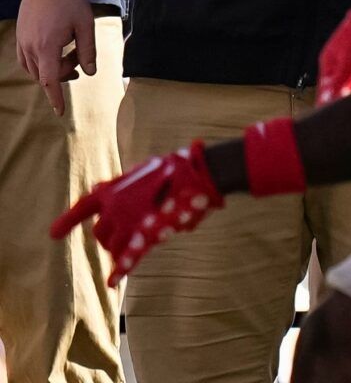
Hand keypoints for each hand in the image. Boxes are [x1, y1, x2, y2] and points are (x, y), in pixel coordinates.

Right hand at [15, 0, 97, 115]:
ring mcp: (22, 41)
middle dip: (63, 74)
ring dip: (52, 68)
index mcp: (47, 46)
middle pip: (45, 74)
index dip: (55, 98)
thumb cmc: (70, 0)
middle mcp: (30, 46)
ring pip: (34, 68)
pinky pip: (27, 59)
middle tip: (80, 59)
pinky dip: (41, 62)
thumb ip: (88, 50)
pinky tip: (55, 51)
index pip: (50, 80)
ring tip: (70, 54)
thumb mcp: (86, 25)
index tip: (60, 112)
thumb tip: (90, 73)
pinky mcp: (20, 35)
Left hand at [51, 142, 224, 283]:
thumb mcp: (141, 171)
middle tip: (122, 237)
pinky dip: (120, 270)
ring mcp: (128, 223)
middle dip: (108, 238)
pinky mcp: (145, 236)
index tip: (53, 235)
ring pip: (113, 245)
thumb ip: (118, 184)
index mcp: (112, 190)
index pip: (83, 208)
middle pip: (100, 233)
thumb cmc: (173, 169)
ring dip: (118, 249)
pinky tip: (112, 282)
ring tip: (131, 248)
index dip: (67, 221)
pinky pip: (128, 257)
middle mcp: (114, 208)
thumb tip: (96, 189)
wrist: (196, 174)